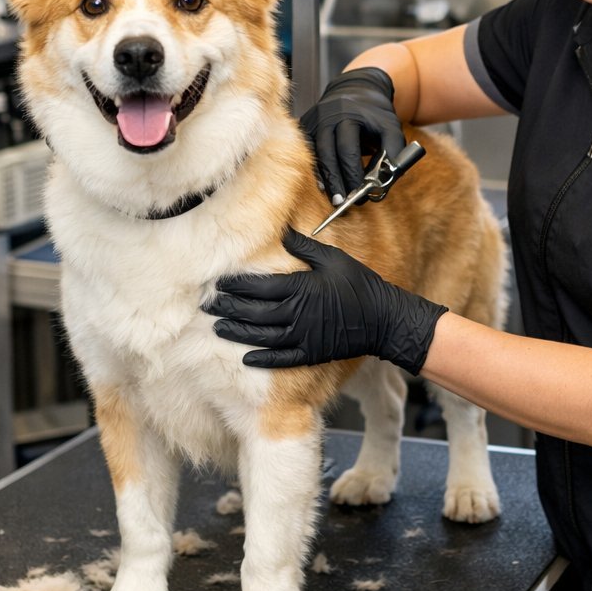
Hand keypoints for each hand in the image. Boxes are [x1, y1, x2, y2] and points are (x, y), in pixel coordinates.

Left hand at [207, 228, 446, 372]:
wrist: (383, 318)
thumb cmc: (359, 284)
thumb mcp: (333, 259)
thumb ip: (304, 247)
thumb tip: (282, 231)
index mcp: (301, 288)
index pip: (258, 287)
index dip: (235, 286)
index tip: (218, 282)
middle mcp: (298, 314)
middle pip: (254, 312)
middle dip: (228, 308)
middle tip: (208, 305)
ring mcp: (303, 337)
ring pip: (261, 336)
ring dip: (237, 333)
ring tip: (218, 328)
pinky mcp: (311, 353)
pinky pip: (281, 359)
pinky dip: (262, 359)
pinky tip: (246, 358)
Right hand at [299, 67, 407, 201]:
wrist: (355, 89)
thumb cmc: (375, 113)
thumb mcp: (391, 126)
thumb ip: (394, 151)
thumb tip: (386, 181)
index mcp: (349, 115)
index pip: (348, 148)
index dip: (353, 173)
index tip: (362, 192)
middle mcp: (326, 116)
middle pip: (327, 154)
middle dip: (336, 180)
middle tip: (344, 202)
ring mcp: (313, 121)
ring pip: (314, 155)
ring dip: (325, 179)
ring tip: (335, 198)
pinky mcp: (305, 126)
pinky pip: (307, 152)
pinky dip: (315, 170)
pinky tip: (322, 186)